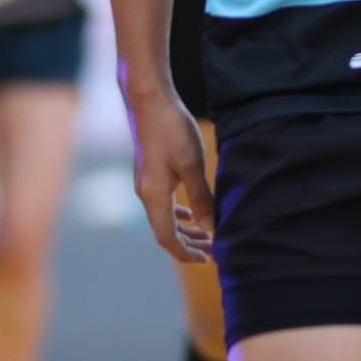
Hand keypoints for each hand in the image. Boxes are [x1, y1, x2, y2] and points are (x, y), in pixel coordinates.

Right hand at [124, 89, 214, 263]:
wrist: (148, 101)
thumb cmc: (171, 130)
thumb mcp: (191, 165)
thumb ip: (202, 198)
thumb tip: (211, 229)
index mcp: (154, 197)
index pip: (167, 238)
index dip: (186, 253)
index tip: (209, 259)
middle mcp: (146, 194)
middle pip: (166, 231)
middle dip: (189, 244)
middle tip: (214, 250)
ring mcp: (146, 184)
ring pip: (165, 217)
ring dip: (186, 229)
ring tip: (208, 235)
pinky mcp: (150, 173)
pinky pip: (164, 203)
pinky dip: (179, 214)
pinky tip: (191, 213)